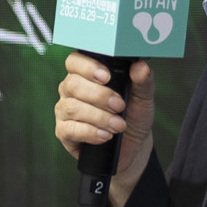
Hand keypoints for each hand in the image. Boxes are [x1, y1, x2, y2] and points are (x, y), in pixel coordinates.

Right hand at [54, 52, 152, 206]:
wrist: (133, 145)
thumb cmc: (133, 116)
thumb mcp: (142, 98)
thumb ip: (143, 81)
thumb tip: (141, 66)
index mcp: (86, 75)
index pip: (75, 62)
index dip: (87, 67)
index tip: (106, 77)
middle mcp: (71, 90)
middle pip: (72, 84)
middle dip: (99, 96)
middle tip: (119, 106)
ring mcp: (65, 111)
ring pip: (72, 107)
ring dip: (99, 117)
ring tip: (118, 125)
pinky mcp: (64, 132)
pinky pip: (70, 129)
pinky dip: (90, 132)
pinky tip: (105, 135)